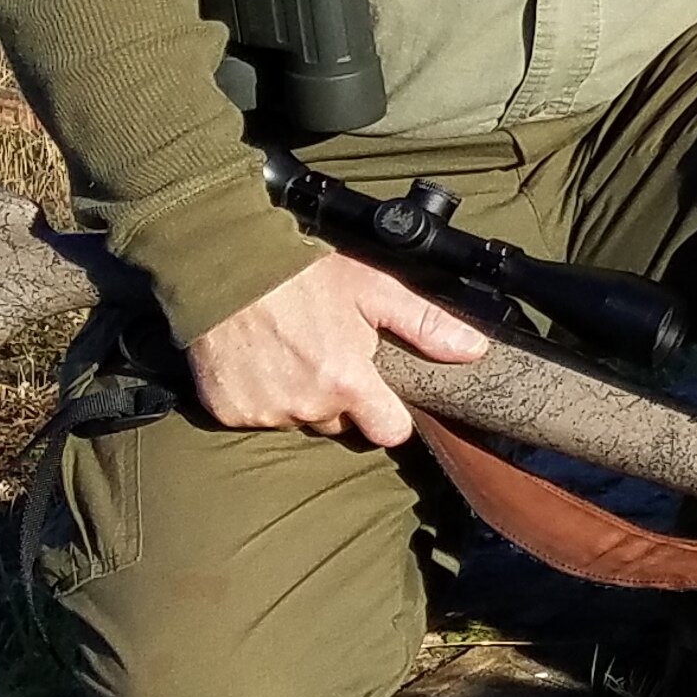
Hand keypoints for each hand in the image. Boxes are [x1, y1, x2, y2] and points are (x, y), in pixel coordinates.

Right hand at [187, 253, 490, 445]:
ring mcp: (263, 411)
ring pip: (298, 420)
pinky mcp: (227, 410)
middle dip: (340, 398)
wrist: (222, 264)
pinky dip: (259, 395)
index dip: (390, 413)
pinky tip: (258, 361)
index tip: (380, 392)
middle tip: (327, 354)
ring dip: (298, 396)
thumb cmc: (300, 273)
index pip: (389, 432)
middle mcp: (305, 405)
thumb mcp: (374, 289)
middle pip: (340, 424)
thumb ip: (426, 325)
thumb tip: (474, 350)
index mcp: (346, 383)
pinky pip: (254, 415)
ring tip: (289, 352)